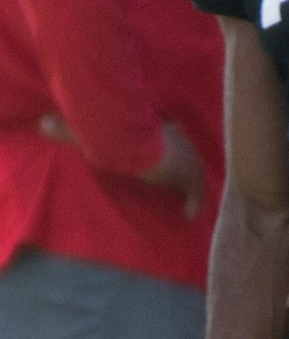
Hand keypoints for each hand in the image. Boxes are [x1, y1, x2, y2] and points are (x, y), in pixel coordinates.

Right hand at [39, 115, 204, 219]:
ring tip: (184, 196)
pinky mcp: (190, 174)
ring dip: (188, 183)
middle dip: (180, 159)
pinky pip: (196, 191)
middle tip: (175, 171)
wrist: (131, 140)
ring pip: (193, 169)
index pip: (166, 133)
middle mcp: (175, 137)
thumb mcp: (89, 132)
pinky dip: (195, 203)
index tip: (161, 150)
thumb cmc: (112, 131)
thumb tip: (42, 123)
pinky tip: (191, 215)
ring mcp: (186, 155)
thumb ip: (68, 129)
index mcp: (155, 126)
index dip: (164, 142)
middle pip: (184, 148)